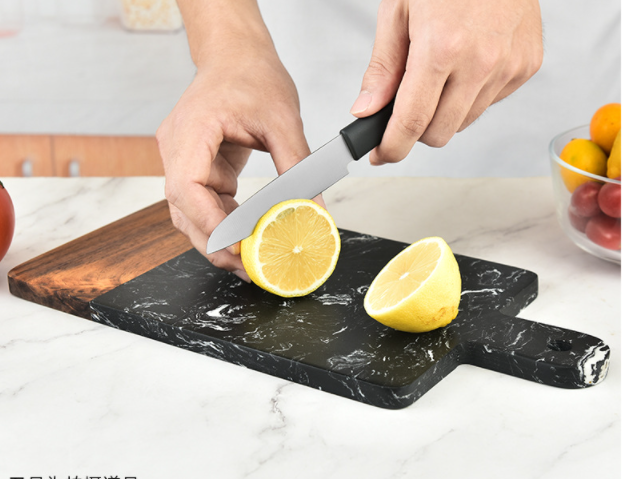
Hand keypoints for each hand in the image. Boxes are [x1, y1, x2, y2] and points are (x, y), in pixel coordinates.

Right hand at [157, 2, 310, 279]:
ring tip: (252, 258)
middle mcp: (177, 148)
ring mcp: (183, 158)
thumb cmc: (252, 74)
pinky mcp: (197, 165)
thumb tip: (313, 211)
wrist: (236, 54)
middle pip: (183, 210)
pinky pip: (204, 201)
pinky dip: (224, 221)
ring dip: (218, 237)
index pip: (186, 188)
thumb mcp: (283, 120)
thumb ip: (298, 168)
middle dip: (214, 243)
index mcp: (191, 131)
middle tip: (250, 268)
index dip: (209, 223)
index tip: (237, 248)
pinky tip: (248, 233)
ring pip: (191, 212)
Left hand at [351, 0, 542, 163]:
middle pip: (439, 133)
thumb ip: (382, 67)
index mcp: (442, 47)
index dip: (392, 147)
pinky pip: (489, 103)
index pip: (412, 122)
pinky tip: (466, 65)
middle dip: (416, 130)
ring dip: (444, 112)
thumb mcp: (398, 10)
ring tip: (440, 73)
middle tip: (405, 108)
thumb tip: (367, 110)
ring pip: (464, 122)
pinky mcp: (527, 66)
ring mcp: (509, 66)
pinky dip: (471, 95)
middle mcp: (481, 61)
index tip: (382, 154)